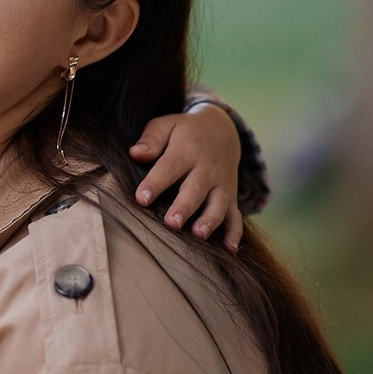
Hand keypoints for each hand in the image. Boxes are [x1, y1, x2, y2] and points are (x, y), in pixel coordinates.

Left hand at [129, 104, 243, 249]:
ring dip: (209, 220)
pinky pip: (236, 215)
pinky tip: (230, 249)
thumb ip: (152, 138)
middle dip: (184, 207)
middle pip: (195, 189)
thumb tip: (136, 153)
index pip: (169, 167)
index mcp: (186, 150)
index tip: (141, 198)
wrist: (222, 130)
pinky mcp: (231, 197)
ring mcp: (221, 184)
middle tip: (171, 223)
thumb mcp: (168, 125)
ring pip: (218, 204)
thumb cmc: (185, 132)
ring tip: (198, 235)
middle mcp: (206, 169)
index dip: (155, 183)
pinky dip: (235, 232)